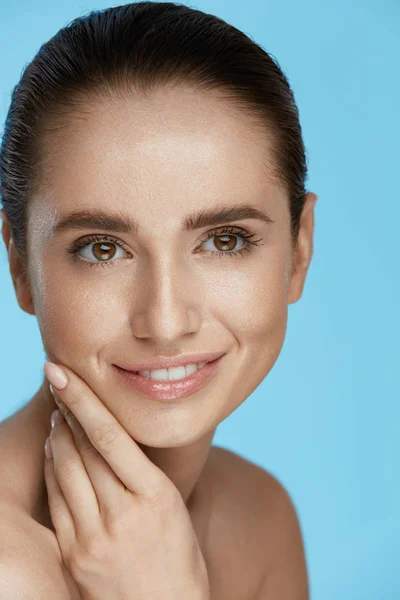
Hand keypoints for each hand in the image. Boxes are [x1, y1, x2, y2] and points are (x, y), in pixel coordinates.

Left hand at [43, 362, 209, 599]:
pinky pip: (57, 501)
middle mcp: (122, 514)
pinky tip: (53, 449)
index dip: (83, 401)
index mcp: (155, 496)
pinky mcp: (74, 556)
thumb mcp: (173, 507)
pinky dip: (52, 469)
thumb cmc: (179, 559)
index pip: (110, 437)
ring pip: (66, 470)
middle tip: (58, 381)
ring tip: (57, 411)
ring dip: (58, 435)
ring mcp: (94, 537)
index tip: (63, 374)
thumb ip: (142, 473)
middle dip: (67, 409)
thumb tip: (112, 436)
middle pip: (84, 448)